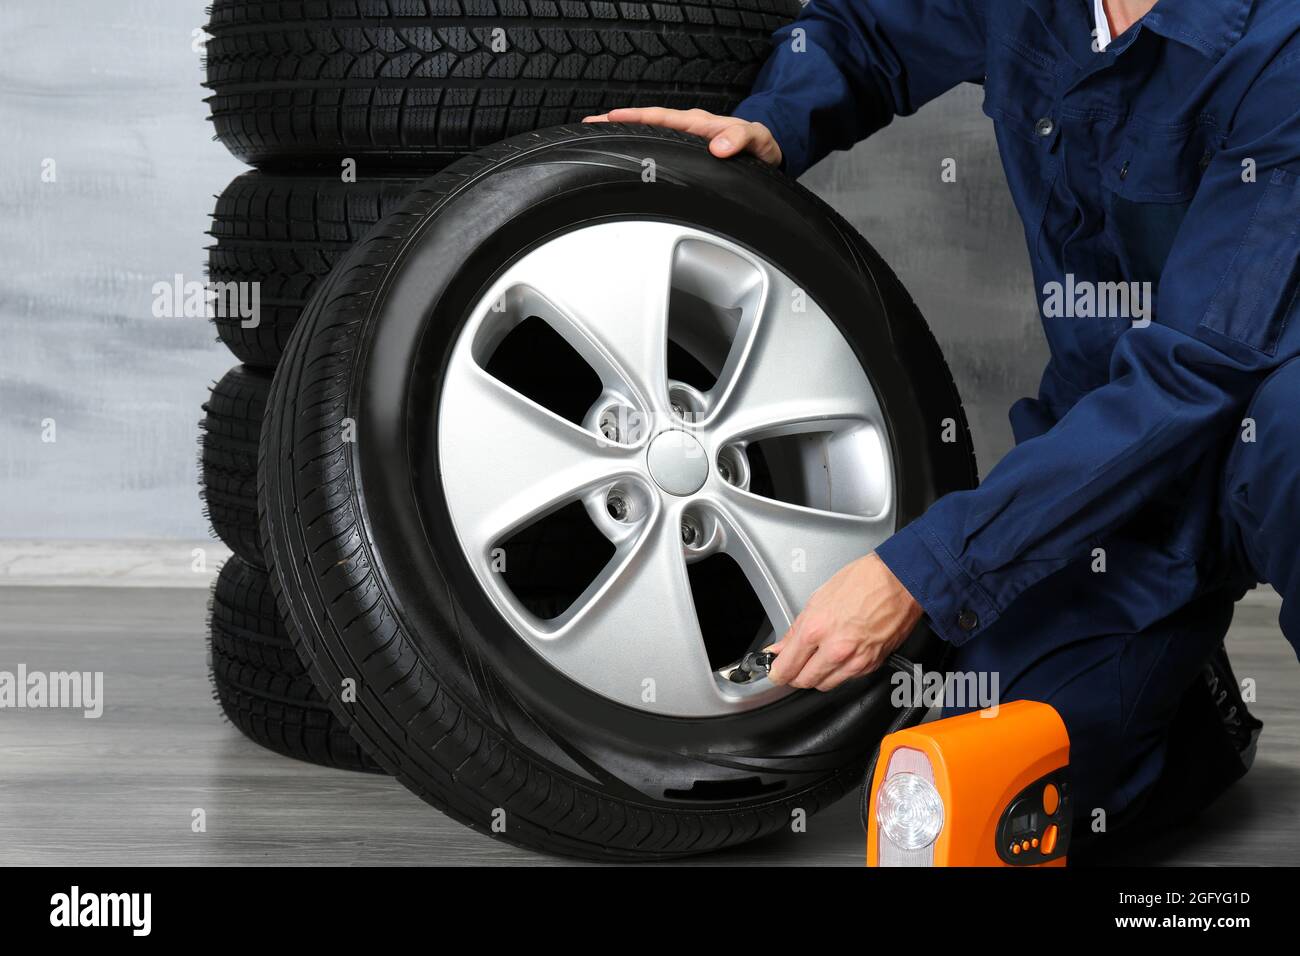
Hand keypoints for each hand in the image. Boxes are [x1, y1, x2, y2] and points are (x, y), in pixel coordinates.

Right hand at [582, 107, 782, 166]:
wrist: (767, 151)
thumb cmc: (760, 146)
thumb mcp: (757, 140)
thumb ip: (740, 139)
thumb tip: (719, 147)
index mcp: (699, 123)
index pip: (661, 117)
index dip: (636, 118)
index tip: (612, 119)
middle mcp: (688, 128)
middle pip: (646, 122)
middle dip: (617, 123)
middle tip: (589, 126)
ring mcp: (685, 139)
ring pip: (649, 134)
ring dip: (624, 134)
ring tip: (598, 137)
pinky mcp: (686, 150)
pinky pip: (658, 145)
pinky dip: (638, 145)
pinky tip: (625, 153)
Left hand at [767, 553, 922, 691]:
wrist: (900, 580)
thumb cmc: (863, 580)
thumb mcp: (818, 598)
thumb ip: (796, 629)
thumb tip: (782, 646)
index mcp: (816, 629)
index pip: (786, 667)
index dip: (776, 672)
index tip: (774, 670)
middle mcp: (835, 649)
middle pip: (804, 681)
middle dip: (794, 675)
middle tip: (793, 665)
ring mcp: (855, 660)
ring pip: (825, 685)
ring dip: (816, 676)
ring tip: (815, 660)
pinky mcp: (871, 664)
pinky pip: (847, 678)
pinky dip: (838, 672)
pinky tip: (838, 656)